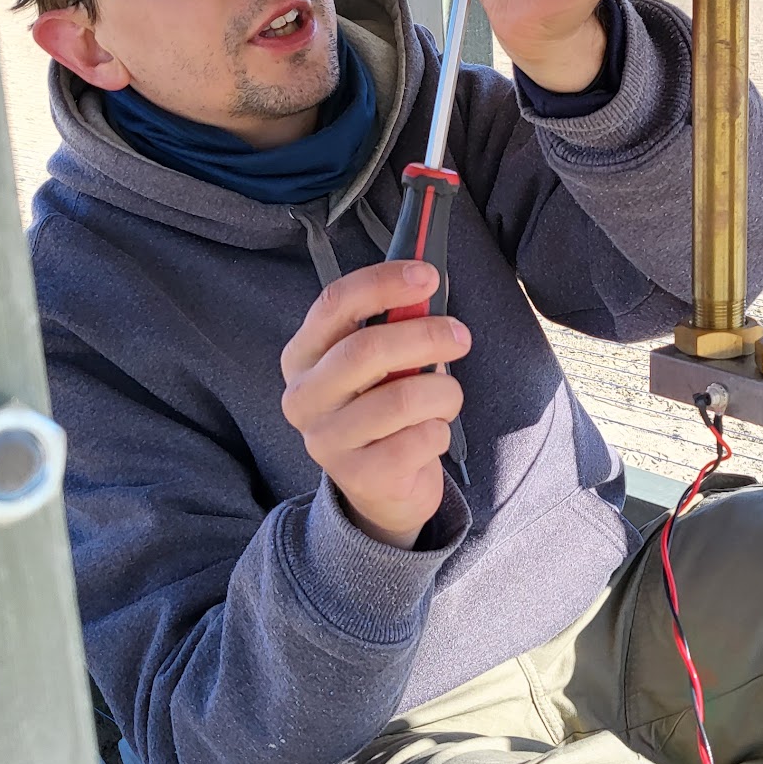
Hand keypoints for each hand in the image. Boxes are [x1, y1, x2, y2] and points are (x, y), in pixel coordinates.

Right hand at [279, 262, 470, 549]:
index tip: (427, 274)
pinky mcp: (359, 476)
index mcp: (302, 357)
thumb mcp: (383, 364)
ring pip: (403, 398)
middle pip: (368, 349)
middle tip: (460, 336)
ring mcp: (326, 441)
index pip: (336, 304)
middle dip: (426, 335)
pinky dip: (440, 431)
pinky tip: (430, 435)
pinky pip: (420, 439)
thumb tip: (428, 281)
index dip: (384, 283)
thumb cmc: (384, 410)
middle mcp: (303, 397)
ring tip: (445, 399)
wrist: (382, 489)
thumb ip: (396, 324)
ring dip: (442, 393)